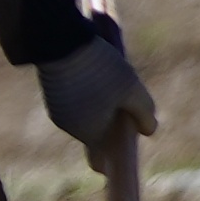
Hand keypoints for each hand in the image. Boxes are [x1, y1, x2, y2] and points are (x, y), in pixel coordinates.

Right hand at [35, 16, 156, 168]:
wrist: (58, 39)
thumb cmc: (100, 69)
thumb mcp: (133, 89)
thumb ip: (145, 113)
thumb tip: (149, 130)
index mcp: (90, 134)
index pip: (98, 162)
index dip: (112, 161)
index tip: (123, 154)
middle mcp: (70, 126)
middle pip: (94, 132)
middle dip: (109, 123)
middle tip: (124, 102)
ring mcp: (57, 108)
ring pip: (82, 113)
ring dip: (96, 104)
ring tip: (109, 80)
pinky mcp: (50, 89)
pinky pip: (72, 98)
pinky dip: (83, 91)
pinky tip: (93, 71)